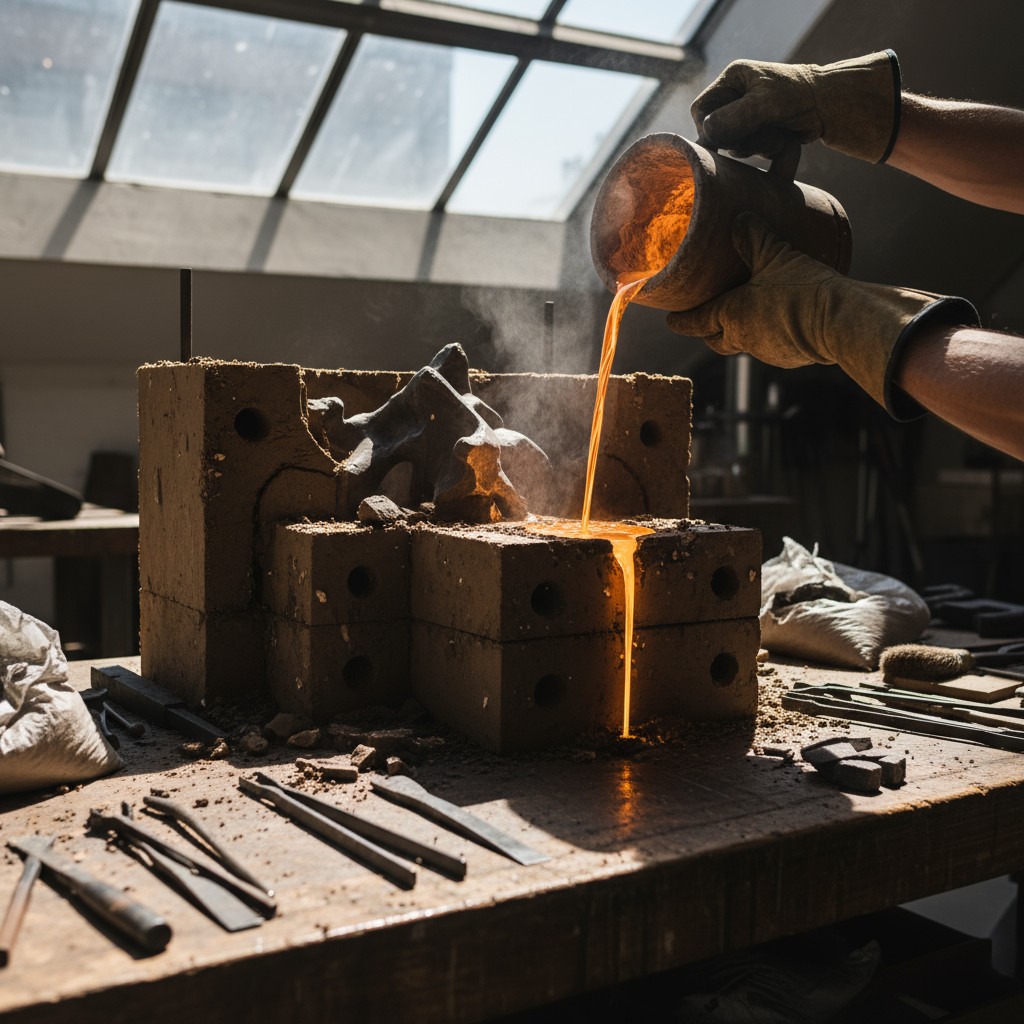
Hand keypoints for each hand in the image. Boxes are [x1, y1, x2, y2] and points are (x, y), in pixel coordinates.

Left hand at [666, 213, 977, 418]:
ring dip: (739, 333)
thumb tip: (738, 218)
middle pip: (716, 340)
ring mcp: (767, 352)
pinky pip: (771, 348)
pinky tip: (779, 323)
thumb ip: (754, 237)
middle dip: (708, 330)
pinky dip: (768, 336)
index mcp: (731, 316)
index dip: (681, 320)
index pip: (695, 322)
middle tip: (705, 317)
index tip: (669, 319)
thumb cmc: (803, 289)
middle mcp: (743, 339)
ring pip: (743, 344)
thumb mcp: (776, 255)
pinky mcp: (791, 358)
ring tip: (745, 315)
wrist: (841, 323)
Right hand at [693, 51, 901, 163]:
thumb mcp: (764, 104)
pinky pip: (749, 151)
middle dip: (737, 139)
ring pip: (732, 145)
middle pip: (715, 131)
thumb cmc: (799, 95)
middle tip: (760, 135)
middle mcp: (736, 97)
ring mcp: (747, 116)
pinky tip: (782, 139)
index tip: (723, 140)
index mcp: (733, 79)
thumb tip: (707, 135)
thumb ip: (733, 118)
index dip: (709, 128)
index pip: (701, 109)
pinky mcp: (758, 132)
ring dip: (754, 146)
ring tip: (777, 134)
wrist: (831, 105)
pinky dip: (764, 150)